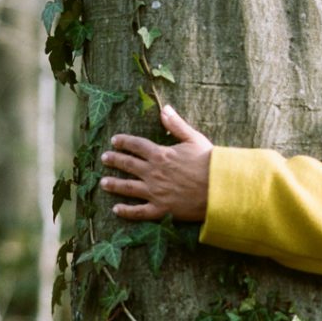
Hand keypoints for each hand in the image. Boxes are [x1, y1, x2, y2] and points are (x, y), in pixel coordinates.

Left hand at [99, 105, 212, 221]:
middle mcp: (153, 173)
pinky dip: (126, 211)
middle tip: (104, 158)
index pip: (137, 146)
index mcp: (160, 154)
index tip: (114, 140)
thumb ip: (176, 125)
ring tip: (103, 182)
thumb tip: (164, 108)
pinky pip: (139, 212)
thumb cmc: (208, 161)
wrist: (218, 187)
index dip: (124, 142)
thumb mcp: (193, 138)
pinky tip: (116, 209)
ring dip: (114, 185)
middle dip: (115, 160)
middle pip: (128, 165)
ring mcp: (155, 192)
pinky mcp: (160, 209)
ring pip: (128, 188)